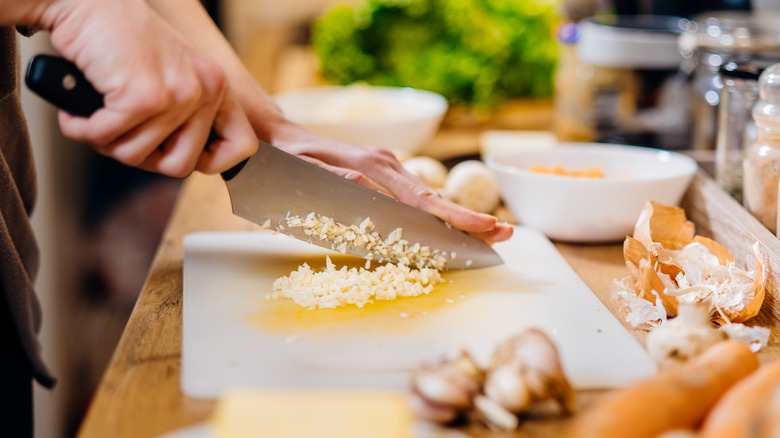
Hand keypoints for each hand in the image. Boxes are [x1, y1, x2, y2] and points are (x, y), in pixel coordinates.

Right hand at [42, 0, 255, 176]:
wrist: (85, 1)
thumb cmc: (119, 39)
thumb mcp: (172, 76)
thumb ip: (188, 116)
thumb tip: (185, 164)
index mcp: (217, 85)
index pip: (243, 147)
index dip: (211, 162)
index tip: (180, 152)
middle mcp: (205, 89)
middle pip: (180, 167)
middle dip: (141, 156)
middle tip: (120, 130)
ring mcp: (177, 94)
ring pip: (136, 156)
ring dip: (106, 141)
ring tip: (98, 112)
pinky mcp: (143, 96)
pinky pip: (106, 139)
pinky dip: (81, 129)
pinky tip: (76, 111)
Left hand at [267, 122, 512, 242]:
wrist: (276, 138)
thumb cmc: (288, 162)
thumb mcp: (305, 174)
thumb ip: (339, 184)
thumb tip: (373, 194)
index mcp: (373, 167)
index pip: (421, 198)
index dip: (453, 217)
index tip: (483, 228)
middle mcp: (385, 164)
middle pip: (433, 197)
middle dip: (469, 218)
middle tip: (503, 233)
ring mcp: (385, 167)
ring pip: (425, 197)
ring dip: (455, 216)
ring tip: (485, 233)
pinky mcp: (380, 172)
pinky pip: (411, 195)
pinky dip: (433, 211)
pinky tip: (446, 225)